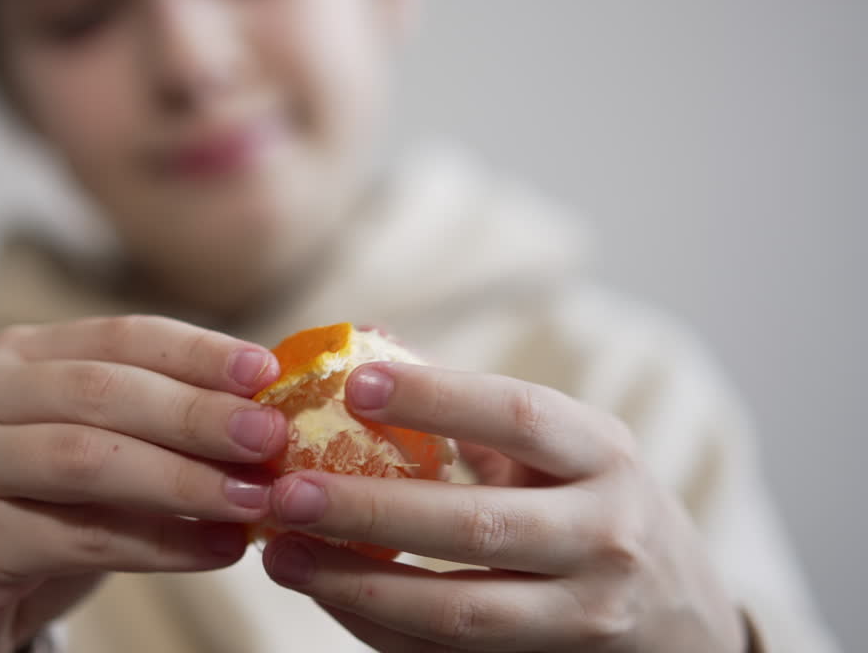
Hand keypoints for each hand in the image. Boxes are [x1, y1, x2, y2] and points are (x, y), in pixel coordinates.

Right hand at [0, 316, 285, 652]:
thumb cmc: (29, 520)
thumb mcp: (93, 459)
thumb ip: (154, 431)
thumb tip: (265, 417)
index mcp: (16, 357)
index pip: (120, 337)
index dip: (197, 351)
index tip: (266, 372)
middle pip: (103, 389)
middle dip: (196, 413)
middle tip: (270, 437)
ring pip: (87, 457)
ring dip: (183, 479)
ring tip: (256, 501)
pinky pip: (78, 534)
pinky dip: (159, 543)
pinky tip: (217, 550)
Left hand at [261, 362, 747, 651]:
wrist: (685, 621)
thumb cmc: (595, 506)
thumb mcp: (567, 449)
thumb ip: (476, 409)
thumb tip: (367, 343)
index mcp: (602, 454)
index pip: (519, 416)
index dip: (437, 398)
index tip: (356, 384)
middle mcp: (606, 534)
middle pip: (477, 525)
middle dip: (371, 511)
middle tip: (288, 492)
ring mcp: (584, 615)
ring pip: (457, 611)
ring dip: (356, 584)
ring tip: (281, 554)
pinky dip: (374, 626)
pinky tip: (322, 591)